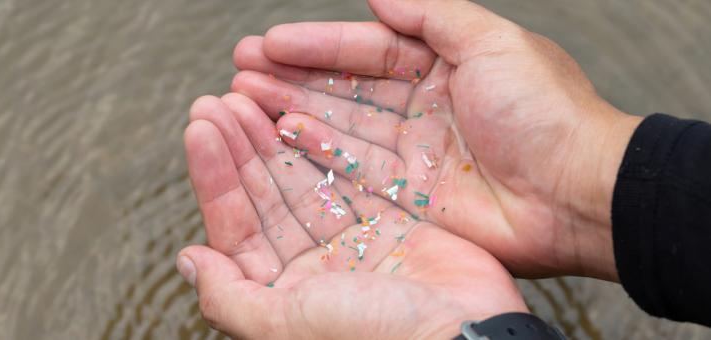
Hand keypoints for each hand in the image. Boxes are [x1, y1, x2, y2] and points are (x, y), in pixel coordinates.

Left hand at [178, 93, 526, 338]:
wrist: (463, 334)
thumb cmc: (375, 337)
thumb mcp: (284, 323)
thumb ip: (230, 296)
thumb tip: (188, 261)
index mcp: (283, 295)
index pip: (236, 228)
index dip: (215, 178)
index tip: (200, 130)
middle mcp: (315, 268)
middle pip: (266, 198)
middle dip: (240, 149)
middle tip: (218, 102)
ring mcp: (354, 243)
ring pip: (304, 180)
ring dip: (274, 139)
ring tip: (249, 98)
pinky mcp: (392, 223)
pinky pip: (350, 177)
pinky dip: (324, 146)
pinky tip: (298, 115)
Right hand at [230, 0, 642, 279]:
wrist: (576, 193)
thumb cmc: (544, 111)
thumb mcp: (490, 41)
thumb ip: (431, 15)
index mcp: (446, 65)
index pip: (368, 49)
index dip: (318, 44)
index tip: (270, 41)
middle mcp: (424, 108)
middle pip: (346, 88)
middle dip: (294, 76)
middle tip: (242, 68)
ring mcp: (414, 154)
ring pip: (342, 126)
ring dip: (294, 110)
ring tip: (245, 97)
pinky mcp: (410, 195)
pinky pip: (355, 169)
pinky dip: (318, 151)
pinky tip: (282, 132)